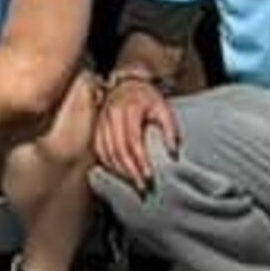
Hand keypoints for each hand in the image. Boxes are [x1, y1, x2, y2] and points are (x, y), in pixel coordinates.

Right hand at [94, 75, 178, 189]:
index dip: (140, 160)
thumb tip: (173, 153)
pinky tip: (118, 172)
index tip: (150, 176)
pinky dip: (108, 163)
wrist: (128, 83)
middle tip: (142, 186)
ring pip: (106, 151)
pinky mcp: (96, 127)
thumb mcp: (164, 108)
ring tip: (132, 183)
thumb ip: (170, 129)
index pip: (132, 141)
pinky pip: (99, 149)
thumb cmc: (148, 97)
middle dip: (130, 171)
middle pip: (118, 149)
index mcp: (128, 110)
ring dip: (119, 170)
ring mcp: (101, 121)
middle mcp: (111, 116)